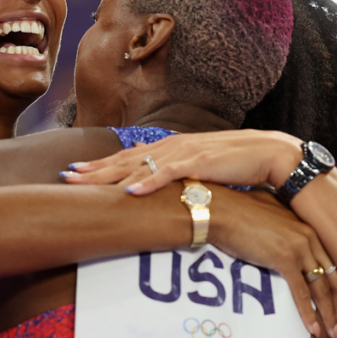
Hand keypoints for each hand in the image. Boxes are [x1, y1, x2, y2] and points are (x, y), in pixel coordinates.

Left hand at [62, 130, 303, 194]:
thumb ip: (179, 172)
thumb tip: (161, 181)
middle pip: (125, 160)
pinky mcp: (200, 162)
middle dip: (93, 169)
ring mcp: (185, 153)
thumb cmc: (238, 163)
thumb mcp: (201, 167)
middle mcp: (173, 147)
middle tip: (65, 177)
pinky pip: (169, 175)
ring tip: (83, 182)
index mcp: (172, 148)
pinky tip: (129, 191)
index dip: (101, 164)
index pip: (129, 157)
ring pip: (138, 165)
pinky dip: (148, 182)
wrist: (271, 154)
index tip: (76, 170)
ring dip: (109, 175)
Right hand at [208, 186, 336, 337]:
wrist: (221, 210)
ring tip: (335, 335)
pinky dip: (308, 313)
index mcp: (309, 227)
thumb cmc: (238, 210)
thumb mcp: (271, 213)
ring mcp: (299, 247)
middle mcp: (310, 236)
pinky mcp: (285, 258)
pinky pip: (301, 292)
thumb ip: (284, 225)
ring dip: (330, 315)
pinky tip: (313, 329)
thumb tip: (280, 235)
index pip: (334, 262)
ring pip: (322, 288)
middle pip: (335, 278)